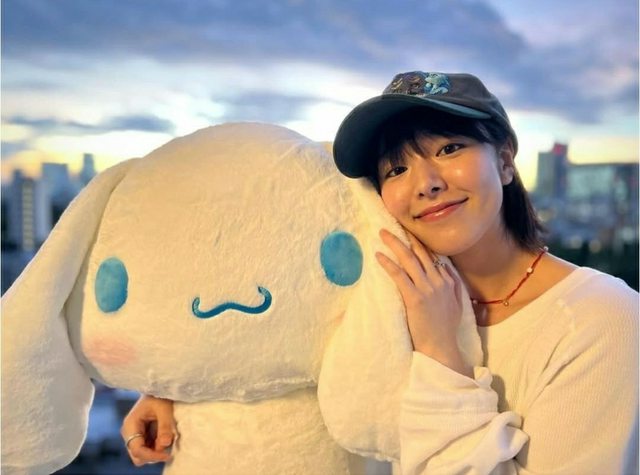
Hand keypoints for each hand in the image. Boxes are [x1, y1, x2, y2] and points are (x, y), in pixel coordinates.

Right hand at [121, 394, 176, 465]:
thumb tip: (165, 444)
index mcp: (130, 425)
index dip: (151, 455)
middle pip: (137, 455)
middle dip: (152, 456)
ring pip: (142, 454)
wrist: (160, 387)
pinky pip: (148, 448)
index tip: (167, 455)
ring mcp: (135, 434)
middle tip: (168, 451)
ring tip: (169, 442)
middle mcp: (129, 432)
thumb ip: (164, 426)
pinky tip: (166, 439)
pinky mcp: (142, 435)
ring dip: (155, 452)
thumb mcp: (164, 409)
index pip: (137, 449)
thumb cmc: (160, 395)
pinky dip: (157, 448)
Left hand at [376, 229, 471, 376]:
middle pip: (420, 252)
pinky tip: (379, 256)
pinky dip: (388, 263)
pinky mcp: (414, 297)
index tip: (409, 232)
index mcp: (448, 281)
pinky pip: (399, 275)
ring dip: (395, 244)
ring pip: (409, 259)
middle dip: (406, 236)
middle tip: (393, 225)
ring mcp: (427, 288)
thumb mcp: (458, 305)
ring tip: (382, 234)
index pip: (432, 256)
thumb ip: (455, 286)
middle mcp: (438, 281)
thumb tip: (447, 271)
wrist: (441, 347)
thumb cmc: (446, 330)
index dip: (419, 242)